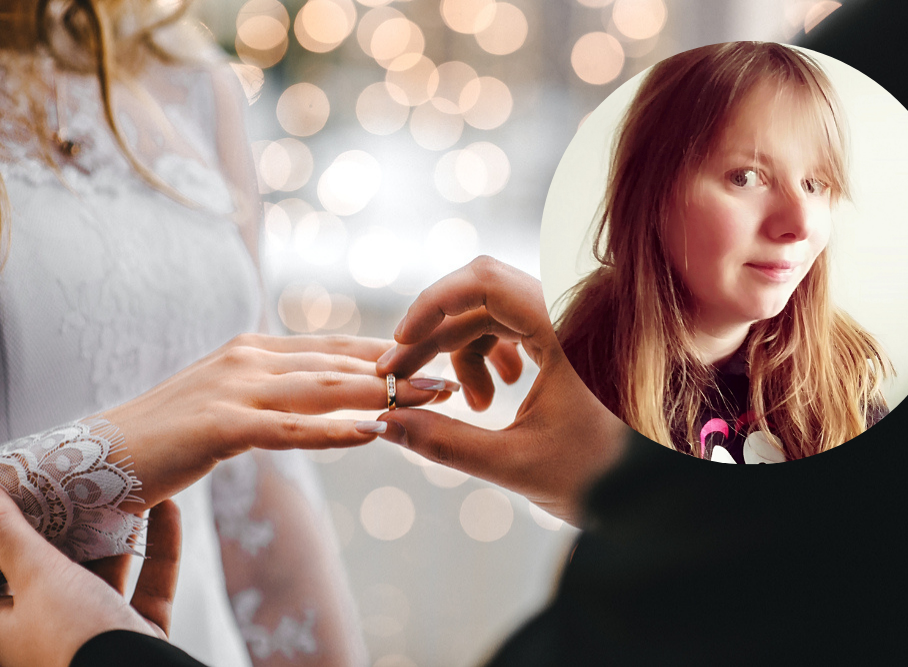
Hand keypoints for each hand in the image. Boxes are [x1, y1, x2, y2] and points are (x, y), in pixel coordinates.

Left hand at [0, 490, 181, 666]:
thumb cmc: (74, 639)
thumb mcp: (38, 578)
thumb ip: (11, 536)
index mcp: (6, 625)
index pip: (1, 569)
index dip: (13, 528)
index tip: (30, 488)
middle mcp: (46, 629)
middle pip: (55, 566)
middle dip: (74, 523)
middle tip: (83, 479)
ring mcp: (95, 632)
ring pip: (105, 573)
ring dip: (120, 533)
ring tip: (129, 490)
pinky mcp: (137, 633)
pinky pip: (148, 584)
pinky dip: (160, 549)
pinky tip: (169, 509)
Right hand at [101, 334, 457, 512]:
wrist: (100, 456)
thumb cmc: (172, 434)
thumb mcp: (233, 401)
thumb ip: (277, 392)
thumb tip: (329, 394)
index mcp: (256, 349)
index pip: (336, 347)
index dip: (390, 352)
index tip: (438, 357)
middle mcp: (249, 357)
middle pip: (341, 363)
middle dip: (402, 370)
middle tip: (454, 378)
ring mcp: (233, 388)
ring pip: (325, 389)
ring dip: (385, 393)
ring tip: (432, 399)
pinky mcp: (218, 425)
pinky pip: (289, 429)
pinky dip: (335, 431)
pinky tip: (374, 431)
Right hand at [375, 257, 629, 525]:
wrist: (656, 494)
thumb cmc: (601, 479)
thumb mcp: (514, 463)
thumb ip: (443, 442)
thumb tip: (381, 423)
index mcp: (565, 330)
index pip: (484, 281)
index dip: (432, 303)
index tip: (400, 342)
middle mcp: (570, 314)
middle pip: (482, 297)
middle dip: (437, 336)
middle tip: (403, 379)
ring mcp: (571, 325)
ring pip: (496, 314)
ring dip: (465, 351)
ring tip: (473, 405)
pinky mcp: (571, 340)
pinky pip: (517, 328)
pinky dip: (491, 355)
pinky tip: (494, 396)